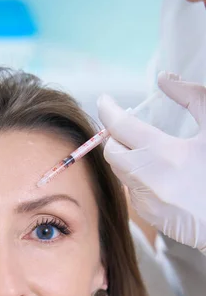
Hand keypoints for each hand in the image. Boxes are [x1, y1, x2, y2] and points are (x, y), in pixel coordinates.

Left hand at [97, 72, 205, 253]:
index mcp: (164, 154)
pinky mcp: (148, 216)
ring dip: (129, 157)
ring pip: (121, 172)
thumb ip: (191, 97)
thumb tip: (165, 79)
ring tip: (155, 151)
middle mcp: (147, 180)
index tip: (105, 101)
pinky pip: (134, 190)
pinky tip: (165, 176)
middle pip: (112, 151)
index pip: (119, 127)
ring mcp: (145, 201)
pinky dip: (141, 178)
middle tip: (130, 126)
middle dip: (116, 136)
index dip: (108, 110)